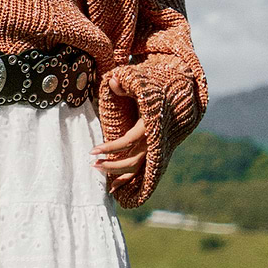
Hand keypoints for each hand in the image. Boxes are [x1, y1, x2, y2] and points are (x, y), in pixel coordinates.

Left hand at [93, 73, 146, 187]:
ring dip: (115, 172)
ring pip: (135, 168)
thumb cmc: (154, 94)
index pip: (128, 141)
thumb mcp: (142, 87)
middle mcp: (153, 141)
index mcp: (150, 126)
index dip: (110, 147)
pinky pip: (139, 172)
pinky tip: (111, 188)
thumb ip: (126, 86)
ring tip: (96, 168)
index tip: (93, 149)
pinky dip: (126, 181)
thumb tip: (112, 80)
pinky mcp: (152, 154)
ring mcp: (154, 150)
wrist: (176, 102)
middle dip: (111, 164)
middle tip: (92, 162)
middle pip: (131, 160)